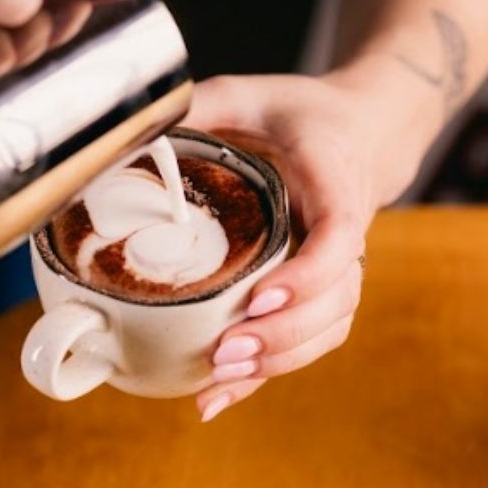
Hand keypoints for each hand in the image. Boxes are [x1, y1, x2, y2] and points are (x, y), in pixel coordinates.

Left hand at [183, 71, 423, 421]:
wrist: (358, 129)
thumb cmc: (298, 111)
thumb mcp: (247, 92)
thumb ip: (200, 105)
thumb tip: (129, 134)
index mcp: (335, 176)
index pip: (341, 233)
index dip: (308, 274)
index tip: (258, 296)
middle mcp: (349, 226)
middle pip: (339, 298)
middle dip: (284, 334)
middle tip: (225, 351)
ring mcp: (342, 263)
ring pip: (331, 326)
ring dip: (281, 360)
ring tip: (219, 376)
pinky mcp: (326, 286)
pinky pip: (312, 337)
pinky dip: (272, 371)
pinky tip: (220, 394)